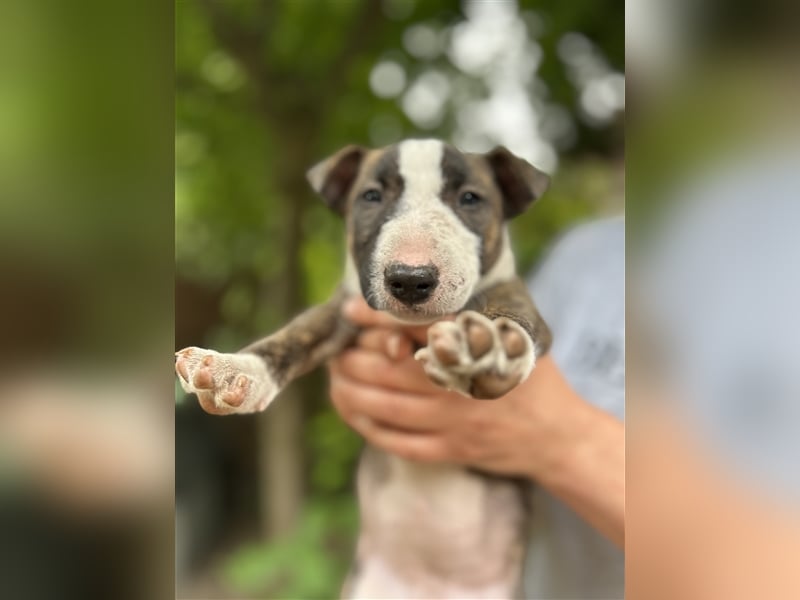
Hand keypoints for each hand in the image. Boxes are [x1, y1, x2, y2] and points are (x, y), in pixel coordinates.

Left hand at [329, 297, 582, 478]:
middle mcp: (459, 386)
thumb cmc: (529, 376)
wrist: (557, 434)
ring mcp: (453, 423)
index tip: (350, 310)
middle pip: (389, 370)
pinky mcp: (450, 451)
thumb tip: (420, 291)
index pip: (416, 327)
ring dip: (350, 392)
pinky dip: (368, 427)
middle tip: (335, 348)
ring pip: (385, 408)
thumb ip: (471, 316)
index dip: (376, 318)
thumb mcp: (512, 334)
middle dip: (352, 358)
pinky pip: (398, 442)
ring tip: (335, 377)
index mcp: (476, 350)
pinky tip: (353, 412)